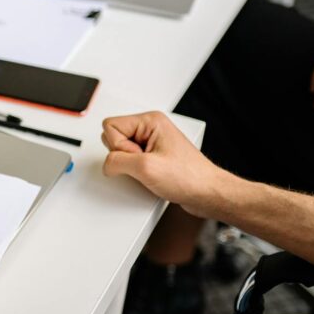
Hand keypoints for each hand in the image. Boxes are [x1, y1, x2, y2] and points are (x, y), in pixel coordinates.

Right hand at [101, 111, 232, 217]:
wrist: (206, 193)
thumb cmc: (189, 177)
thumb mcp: (145, 168)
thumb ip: (117, 161)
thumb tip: (107, 163)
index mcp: (150, 121)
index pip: (110, 126)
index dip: (118, 147)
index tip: (137, 157)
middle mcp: (150, 129)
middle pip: (113, 137)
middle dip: (122, 156)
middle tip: (144, 164)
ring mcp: (152, 143)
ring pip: (120, 152)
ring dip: (129, 166)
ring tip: (149, 171)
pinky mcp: (153, 156)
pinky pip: (130, 162)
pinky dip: (135, 172)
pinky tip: (150, 177)